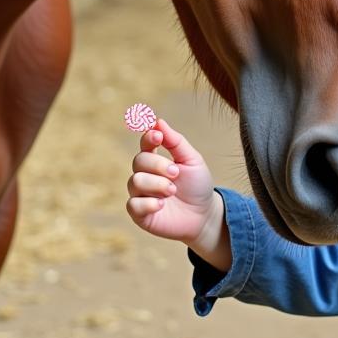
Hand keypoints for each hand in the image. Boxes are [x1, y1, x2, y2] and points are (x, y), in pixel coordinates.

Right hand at [126, 118, 226, 263]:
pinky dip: (147, 203)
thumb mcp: (192, 160)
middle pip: (139, 161)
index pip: (145, 143)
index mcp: (156, 159)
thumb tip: (158, 121)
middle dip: (158, 165)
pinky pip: (133, 205)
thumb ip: (175, 142)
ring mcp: (141, 194)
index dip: (148, 137)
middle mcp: (145, 175)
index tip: (158, 136)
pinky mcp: (140, 214)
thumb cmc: (197, 185)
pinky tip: (162, 205)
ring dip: (156, 184)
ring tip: (172, 191)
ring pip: (135, 181)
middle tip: (176, 173)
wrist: (204, 215)